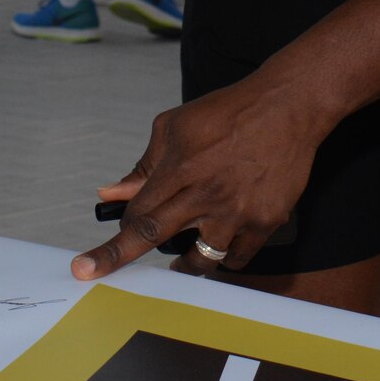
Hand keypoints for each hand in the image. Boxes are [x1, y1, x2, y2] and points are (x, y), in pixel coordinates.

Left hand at [73, 78, 325, 281]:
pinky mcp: (266, 221)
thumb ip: (144, 164)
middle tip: (92, 273)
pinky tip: (220, 244)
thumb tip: (112, 193)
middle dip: (117, 258)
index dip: (118, 234)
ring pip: (200, 259)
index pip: (136, 214)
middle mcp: (205, 193)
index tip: (103, 249)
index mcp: (179, 168)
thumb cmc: (228, 113)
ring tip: (180, 261)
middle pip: (153, 236)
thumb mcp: (175, 126)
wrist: (287, 108)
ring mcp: (237, 211)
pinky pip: (237, 257)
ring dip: (184, 265)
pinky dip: (224, 257)